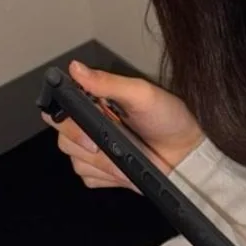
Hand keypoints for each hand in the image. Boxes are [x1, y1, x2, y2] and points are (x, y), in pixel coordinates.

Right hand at [41, 60, 202, 191]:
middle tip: (107, 141)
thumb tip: (76, 68)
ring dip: (100, 161)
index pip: (60, 106)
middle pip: (63, 136)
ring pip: (75, 159)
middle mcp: (90, 125)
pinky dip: (105, 175)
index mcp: (96, 102)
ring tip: (125, 154)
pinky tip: (123, 168)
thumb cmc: (169, 119)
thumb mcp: (142, 94)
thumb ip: (109, 83)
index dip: (63, 115)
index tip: (82, 121)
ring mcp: (94, 150)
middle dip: (84, 141)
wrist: (185, 155)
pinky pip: (87, 177)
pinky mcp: (100, 172)